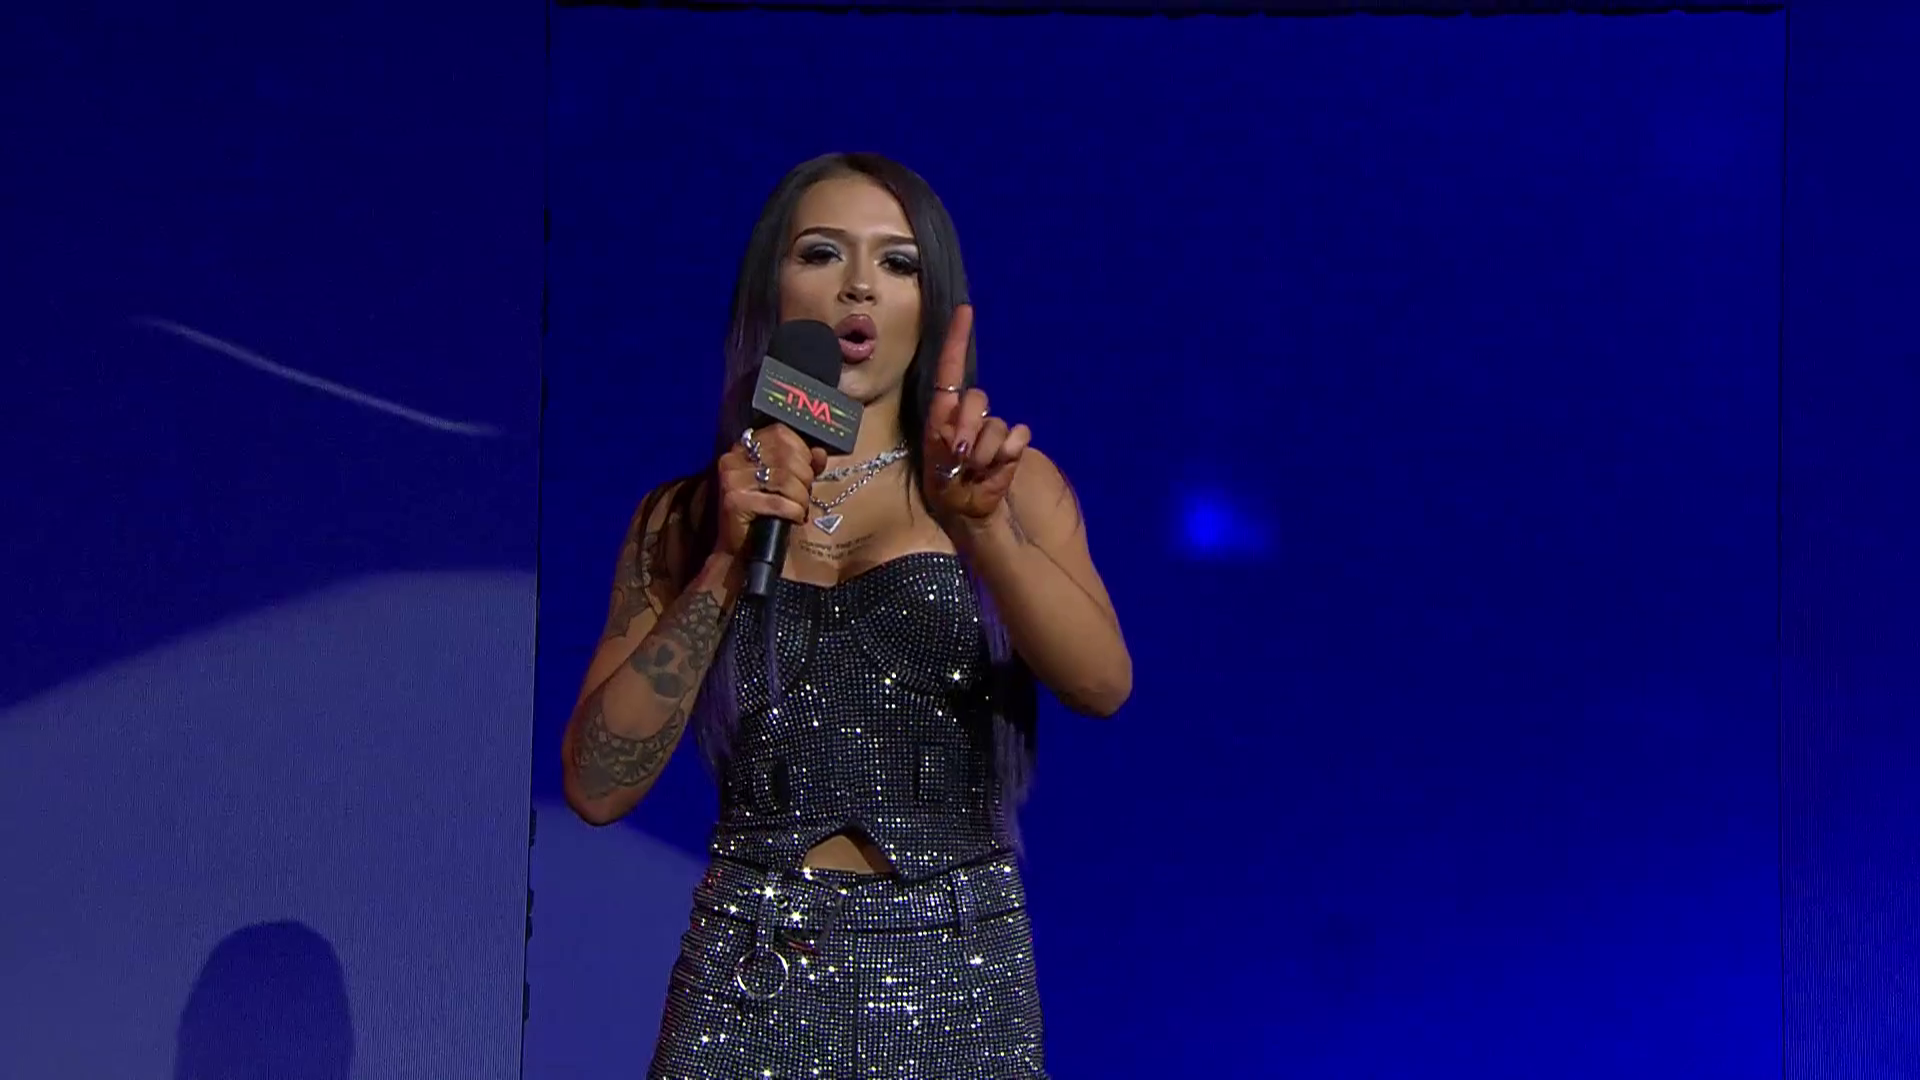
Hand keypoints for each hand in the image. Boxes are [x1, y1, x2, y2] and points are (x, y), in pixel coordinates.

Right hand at [716, 424, 827, 558]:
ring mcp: (732, 480)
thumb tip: (820, 453)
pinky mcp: (734, 502)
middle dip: (804, 477)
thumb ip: (803, 464)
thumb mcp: (785, 483)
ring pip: (784, 479)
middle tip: (805, 494)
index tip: (808, 469)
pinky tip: (795, 518)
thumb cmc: (765, 512)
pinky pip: (778, 502)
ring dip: (801, 497)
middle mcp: (734, 459)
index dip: (801, 450)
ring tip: (801, 508)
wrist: (740, 548)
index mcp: (744, 447)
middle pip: (785, 455)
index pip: (780, 433)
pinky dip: (794, 511)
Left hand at [924, 304, 1031, 528]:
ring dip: (985, 452)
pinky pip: (1018, 435)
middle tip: (961, 456)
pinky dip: (1008, 454)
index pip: (950, 367)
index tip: (965, 310)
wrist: (966, 508)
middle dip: (969, 427)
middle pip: (977, 398)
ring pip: (997, 424)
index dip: (957, 338)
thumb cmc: (943, 483)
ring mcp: (992, 427)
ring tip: (975, 470)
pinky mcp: (1013, 443)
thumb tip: (967, 435)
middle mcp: (968, 413)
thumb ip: (949, 439)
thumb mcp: (937, 460)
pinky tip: (996, 470)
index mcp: (944, 410)